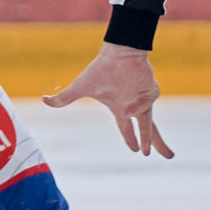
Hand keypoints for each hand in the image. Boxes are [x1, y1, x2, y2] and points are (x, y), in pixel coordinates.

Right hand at [43, 44, 172, 158]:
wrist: (118, 53)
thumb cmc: (101, 69)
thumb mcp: (80, 87)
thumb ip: (63, 97)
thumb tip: (43, 100)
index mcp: (120, 108)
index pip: (127, 128)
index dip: (132, 139)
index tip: (137, 151)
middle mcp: (134, 106)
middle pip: (148, 129)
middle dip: (156, 144)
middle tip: (167, 157)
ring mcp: (143, 99)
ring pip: (151, 123)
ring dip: (152, 139)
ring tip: (152, 153)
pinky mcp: (151, 91)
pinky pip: (147, 102)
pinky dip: (140, 105)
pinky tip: (129, 102)